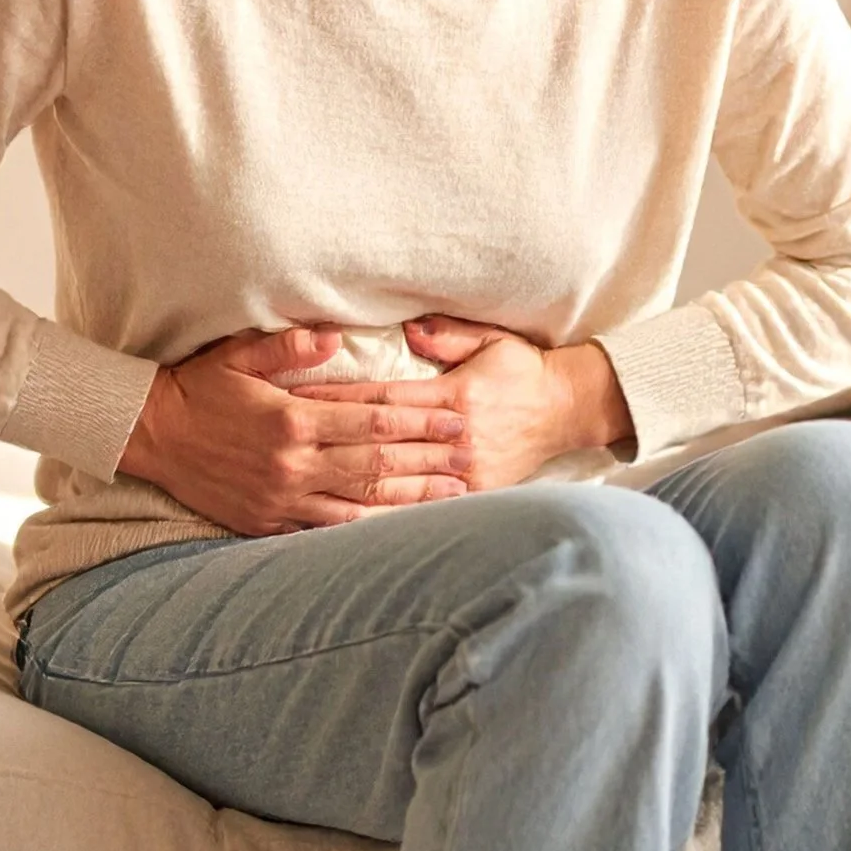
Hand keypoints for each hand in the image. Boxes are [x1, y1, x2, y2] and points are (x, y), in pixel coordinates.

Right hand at [117, 325, 473, 536]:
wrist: (151, 436)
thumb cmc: (199, 387)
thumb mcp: (238, 354)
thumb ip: (290, 348)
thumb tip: (336, 337)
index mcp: (293, 419)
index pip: (374, 420)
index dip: (420, 422)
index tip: (457, 420)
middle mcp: (293, 464)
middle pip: (378, 463)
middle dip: (429, 461)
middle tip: (471, 461)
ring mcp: (281, 498)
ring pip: (360, 501)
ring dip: (409, 498)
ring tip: (450, 497)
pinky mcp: (268, 522)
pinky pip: (326, 527)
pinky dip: (364, 525)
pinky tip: (395, 526)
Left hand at [288, 316, 634, 492]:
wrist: (567, 409)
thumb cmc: (523, 369)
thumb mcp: (491, 340)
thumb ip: (448, 335)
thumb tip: (408, 329)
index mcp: (454, 396)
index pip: (382, 399)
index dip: (338, 400)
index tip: (297, 401)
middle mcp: (457, 437)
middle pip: (382, 441)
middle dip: (331, 440)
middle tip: (283, 441)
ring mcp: (466, 472)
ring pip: (397, 482)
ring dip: (350, 483)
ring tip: (304, 485)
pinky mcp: (475, 496)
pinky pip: (422, 509)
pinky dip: (385, 515)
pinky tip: (352, 521)